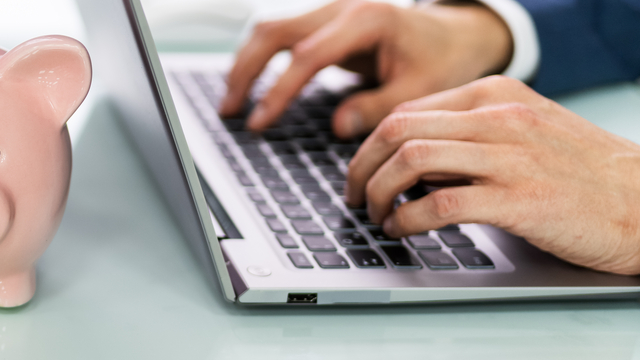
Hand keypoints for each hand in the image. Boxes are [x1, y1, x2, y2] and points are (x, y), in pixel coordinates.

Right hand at [220, 0, 512, 137]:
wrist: (455, 34)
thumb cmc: (442, 60)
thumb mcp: (421, 90)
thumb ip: (379, 108)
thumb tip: (337, 125)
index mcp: (367, 20)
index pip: (307, 55)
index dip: (279, 91)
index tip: (260, 122)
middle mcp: (340, 8)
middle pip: (273, 31)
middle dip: (245, 72)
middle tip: (231, 111)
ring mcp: (328, 12)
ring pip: (268, 29)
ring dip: (245, 64)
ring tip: (232, 104)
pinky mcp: (322, 23)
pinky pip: (279, 36)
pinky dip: (258, 60)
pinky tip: (250, 87)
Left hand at [345, 76, 639, 274]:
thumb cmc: (584, 175)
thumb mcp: (524, 134)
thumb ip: (469, 137)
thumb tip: (408, 161)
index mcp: (497, 95)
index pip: (406, 110)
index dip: (369, 145)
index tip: (360, 171)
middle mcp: (500, 117)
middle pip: (398, 130)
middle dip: (361, 167)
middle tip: (353, 196)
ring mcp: (511, 156)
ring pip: (411, 160)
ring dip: (378, 192)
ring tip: (374, 215)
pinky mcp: (520, 198)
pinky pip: (441, 203)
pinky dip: (408, 219)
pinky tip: (403, 231)